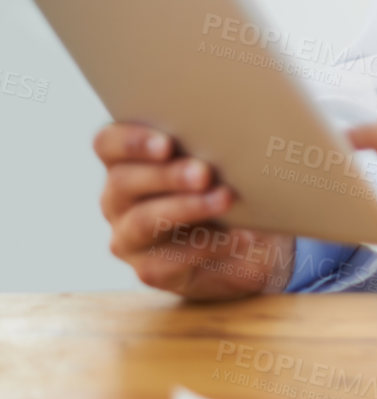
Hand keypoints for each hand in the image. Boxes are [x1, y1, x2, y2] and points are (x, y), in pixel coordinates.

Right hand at [94, 123, 295, 300]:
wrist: (247, 241)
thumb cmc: (226, 185)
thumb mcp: (217, 160)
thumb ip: (209, 143)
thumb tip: (236, 128)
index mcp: (125, 161)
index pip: (107, 143)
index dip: (130, 140)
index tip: (166, 144)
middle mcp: (118, 199)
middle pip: (123, 181)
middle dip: (166, 176)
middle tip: (204, 173)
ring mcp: (129, 237)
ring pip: (144, 221)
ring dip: (187, 208)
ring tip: (225, 199)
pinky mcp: (150, 270)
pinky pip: (171, 259)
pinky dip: (209, 245)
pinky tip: (240, 236)